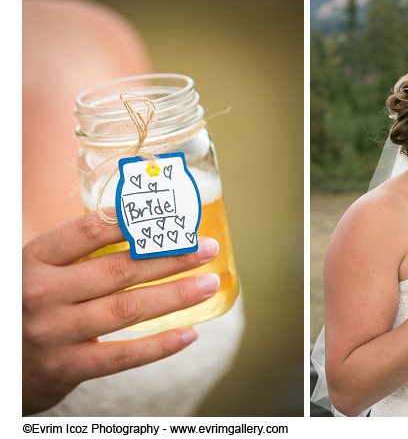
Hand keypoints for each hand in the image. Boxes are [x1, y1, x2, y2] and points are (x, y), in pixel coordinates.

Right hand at [22, 210, 220, 414]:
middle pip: (119, 271)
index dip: (132, 221)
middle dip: (170, 258)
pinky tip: (189, 333)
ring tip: (208, 284)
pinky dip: (160, 345)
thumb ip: (75, 255)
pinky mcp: (65, 368)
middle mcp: (41, 294)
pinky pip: (123, 355)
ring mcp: (53, 333)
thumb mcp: (36, 272)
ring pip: (128, 309)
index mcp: (33, 261)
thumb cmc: (24, 307)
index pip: (87, 231)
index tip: (170, 215)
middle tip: (206, 249)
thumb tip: (139, 225)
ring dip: (175, 296)